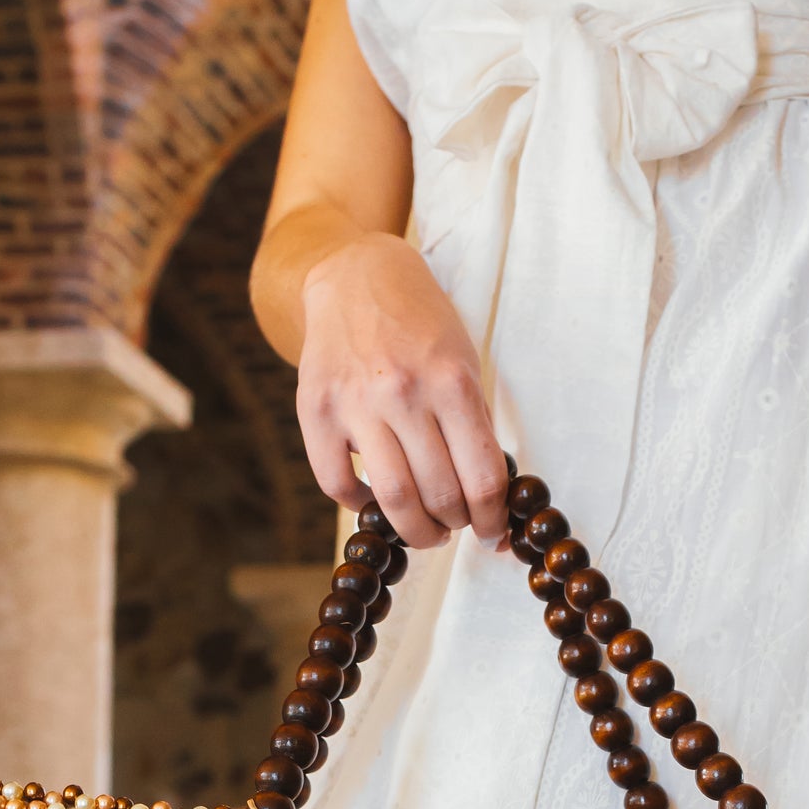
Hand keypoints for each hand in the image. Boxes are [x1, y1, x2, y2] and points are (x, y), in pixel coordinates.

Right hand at [295, 233, 510, 548]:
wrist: (355, 278)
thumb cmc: (419, 326)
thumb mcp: (464, 363)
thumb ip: (474, 426)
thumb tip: (489, 497)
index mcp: (452, 382)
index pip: (482, 478)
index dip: (492, 518)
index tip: (491, 531)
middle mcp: (404, 393)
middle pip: (440, 495)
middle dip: (455, 525)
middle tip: (455, 525)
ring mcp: (356, 404)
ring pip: (393, 499)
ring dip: (415, 529)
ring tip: (425, 529)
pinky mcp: (316, 411)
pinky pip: (337, 484)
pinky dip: (360, 505)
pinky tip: (375, 501)